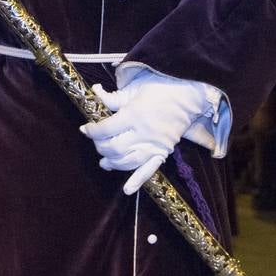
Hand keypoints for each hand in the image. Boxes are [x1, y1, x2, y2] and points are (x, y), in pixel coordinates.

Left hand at [80, 72, 216, 194]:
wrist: (189, 93)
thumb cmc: (160, 86)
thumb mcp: (135, 87)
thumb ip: (113, 96)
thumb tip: (94, 92)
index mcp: (134, 114)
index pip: (105, 129)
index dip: (92, 131)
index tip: (85, 128)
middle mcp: (143, 133)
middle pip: (114, 148)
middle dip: (100, 147)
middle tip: (97, 141)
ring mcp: (154, 144)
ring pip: (127, 161)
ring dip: (112, 163)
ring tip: (104, 161)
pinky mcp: (163, 151)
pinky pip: (149, 169)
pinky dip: (138, 181)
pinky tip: (127, 190)